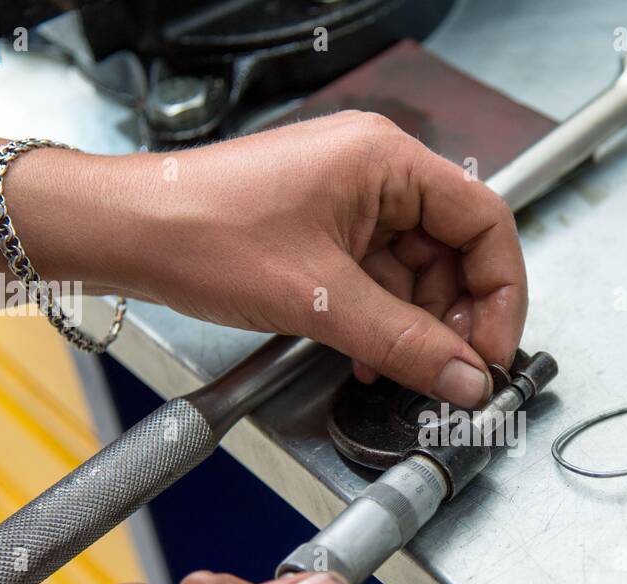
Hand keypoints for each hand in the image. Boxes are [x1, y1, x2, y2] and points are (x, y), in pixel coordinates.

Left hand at [0, 109, 527, 407]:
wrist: (125, 234)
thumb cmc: (201, 233)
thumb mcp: (320, 299)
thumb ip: (406, 343)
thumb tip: (467, 377)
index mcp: (386, 162)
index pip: (484, 222)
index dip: (501, 292)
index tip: (494, 349)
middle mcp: (375, 174)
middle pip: (454, 252)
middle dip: (457, 318)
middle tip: (454, 373)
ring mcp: (349, 203)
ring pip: (416, 274)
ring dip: (417, 328)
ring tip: (406, 372)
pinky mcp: (324, 232)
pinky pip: (378, 281)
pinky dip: (384, 322)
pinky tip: (373, 357)